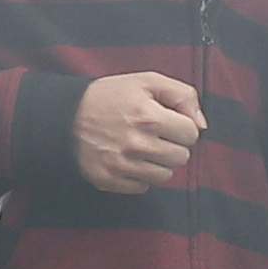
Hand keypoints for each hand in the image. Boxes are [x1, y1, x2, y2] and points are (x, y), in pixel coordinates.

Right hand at [74, 69, 204, 193]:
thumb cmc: (110, 96)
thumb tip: (202, 125)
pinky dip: (140, 175)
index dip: (182, 126)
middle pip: (181, 158)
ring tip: (143, 147)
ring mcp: (122, 165)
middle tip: (155, 135)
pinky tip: (129, 159)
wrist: (65, 115)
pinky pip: (143, 187)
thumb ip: (183, 96)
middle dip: (173, 146)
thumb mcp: (147, 81)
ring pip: (165, 176)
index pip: (191, 134)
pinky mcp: (110, 180)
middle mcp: (137, 144)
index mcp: (149, 117)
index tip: (168, 122)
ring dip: (159, 162)